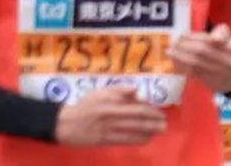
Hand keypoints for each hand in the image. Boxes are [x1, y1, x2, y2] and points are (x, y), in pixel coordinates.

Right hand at [53, 86, 167, 146]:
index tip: (160, 112)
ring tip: (160, 131)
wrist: (65, 123)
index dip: (151, 111)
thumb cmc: (86, 105)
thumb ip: (120, 90)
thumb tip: (138, 91)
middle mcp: (112, 116)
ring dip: (149, 131)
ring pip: (133, 131)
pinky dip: (137, 140)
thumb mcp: (102, 91)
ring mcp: (108, 130)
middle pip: (138, 120)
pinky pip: (125, 141)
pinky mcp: (104, 140)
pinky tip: (146, 139)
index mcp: (112, 103)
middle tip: (165, 124)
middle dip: (154, 122)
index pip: (137, 107)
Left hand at [168, 23, 230, 93]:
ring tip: (170, 52)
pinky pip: (193, 73)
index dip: (196, 38)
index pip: (213, 40)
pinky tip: (175, 62)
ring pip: (196, 63)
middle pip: (202, 51)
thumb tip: (211, 36)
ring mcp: (219, 73)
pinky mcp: (209, 81)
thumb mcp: (230, 41)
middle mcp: (228, 60)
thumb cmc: (227, 55)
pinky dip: (183, 67)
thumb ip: (222, 33)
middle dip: (185, 46)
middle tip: (173, 43)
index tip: (182, 35)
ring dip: (180, 57)